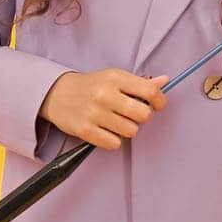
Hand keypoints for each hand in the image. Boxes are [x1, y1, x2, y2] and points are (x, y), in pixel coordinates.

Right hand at [40, 67, 170, 150]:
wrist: (57, 94)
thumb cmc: (90, 86)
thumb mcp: (113, 78)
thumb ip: (139, 82)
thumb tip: (164, 81)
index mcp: (115, 78)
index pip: (150, 92)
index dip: (159, 101)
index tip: (156, 105)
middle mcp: (105, 95)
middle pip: (143, 115)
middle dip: (141, 117)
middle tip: (131, 114)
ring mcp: (95, 113)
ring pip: (131, 131)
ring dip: (127, 129)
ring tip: (116, 121)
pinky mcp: (86, 130)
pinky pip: (114, 144)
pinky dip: (113, 140)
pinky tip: (105, 130)